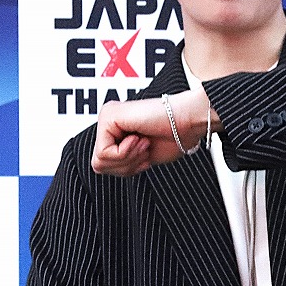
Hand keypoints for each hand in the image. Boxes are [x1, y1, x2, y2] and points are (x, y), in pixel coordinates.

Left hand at [91, 87, 215, 175]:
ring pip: (99, 161)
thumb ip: (118, 162)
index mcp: (113, 131)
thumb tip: (98, 168)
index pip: (102, 166)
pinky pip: (104, 153)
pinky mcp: (108, 116)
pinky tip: (140, 137)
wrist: (187, 123)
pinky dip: (126, 152)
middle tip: (145, 147)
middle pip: (99, 166)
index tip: (145, 153)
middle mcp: (107, 122)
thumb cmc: (172, 137)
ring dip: (128, 158)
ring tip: (144, 142)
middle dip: (126, 165)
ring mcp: (107, 117)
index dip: (127, 168)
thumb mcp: (139, 159)